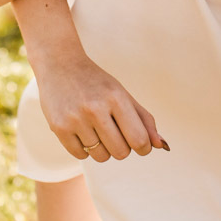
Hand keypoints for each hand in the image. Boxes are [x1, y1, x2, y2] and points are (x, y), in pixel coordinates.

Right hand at [35, 52, 167, 163]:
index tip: (139, 143)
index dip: (143, 147)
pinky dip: (84, 148)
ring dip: (102, 148)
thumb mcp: (122, 94)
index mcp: (116, 97)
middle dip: (122, 147)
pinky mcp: (58, 127)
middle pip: (121, 152)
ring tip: (96, 129)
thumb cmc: (97, 82)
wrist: (60, 64)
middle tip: (114, 131)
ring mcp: (75, 119)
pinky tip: (81, 130)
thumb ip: (144, 119)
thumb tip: (161, 146)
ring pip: (101, 156)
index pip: (139, 140)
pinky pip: (80, 155)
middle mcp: (95, 108)